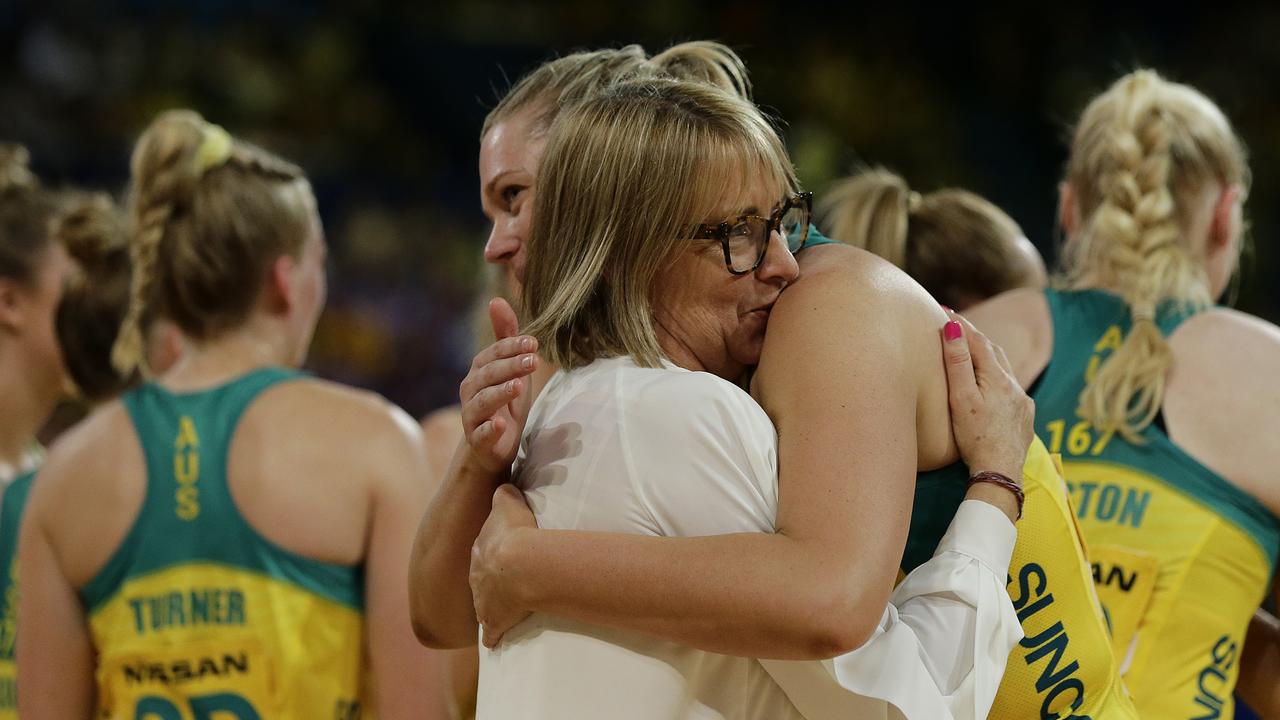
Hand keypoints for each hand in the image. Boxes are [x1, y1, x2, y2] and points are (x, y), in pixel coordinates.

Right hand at [459, 299, 539, 472]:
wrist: (493, 444)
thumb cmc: (504, 400)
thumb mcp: (510, 368)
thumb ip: (505, 337)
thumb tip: (496, 300)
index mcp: (480, 370)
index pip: (494, 353)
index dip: (512, 347)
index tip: (534, 343)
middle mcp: (471, 390)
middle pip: (489, 375)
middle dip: (510, 366)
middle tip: (533, 361)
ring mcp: (472, 415)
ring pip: (484, 401)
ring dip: (500, 393)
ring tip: (518, 386)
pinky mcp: (478, 439)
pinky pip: (481, 434)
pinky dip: (489, 429)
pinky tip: (500, 424)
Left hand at [471, 484, 537, 648]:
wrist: (519, 565)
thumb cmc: (516, 533)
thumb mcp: (508, 503)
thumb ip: (504, 494)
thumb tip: (503, 483)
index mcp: (480, 549)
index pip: (483, 550)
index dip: (493, 552)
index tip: (501, 555)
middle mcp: (476, 575)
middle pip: (480, 578)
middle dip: (489, 580)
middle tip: (504, 581)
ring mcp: (483, 600)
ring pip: (483, 605)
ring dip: (492, 606)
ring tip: (504, 607)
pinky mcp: (492, 622)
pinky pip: (490, 632)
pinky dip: (493, 635)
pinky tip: (495, 639)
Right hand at [940, 312, 1034, 480]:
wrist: (1001, 472)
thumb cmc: (975, 437)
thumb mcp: (961, 398)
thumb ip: (958, 363)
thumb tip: (955, 329)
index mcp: (997, 377)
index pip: (978, 341)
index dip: (961, 325)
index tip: (945, 310)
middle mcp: (1014, 385)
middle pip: (994, 353)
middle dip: (975, 339)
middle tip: (957, 328)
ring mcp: (1022, 402)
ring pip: (1004, 372)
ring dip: (988, 360)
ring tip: (972, 355)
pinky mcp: (1025, 417)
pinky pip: (1010, 391)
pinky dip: (997, 382)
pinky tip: (991, 390)